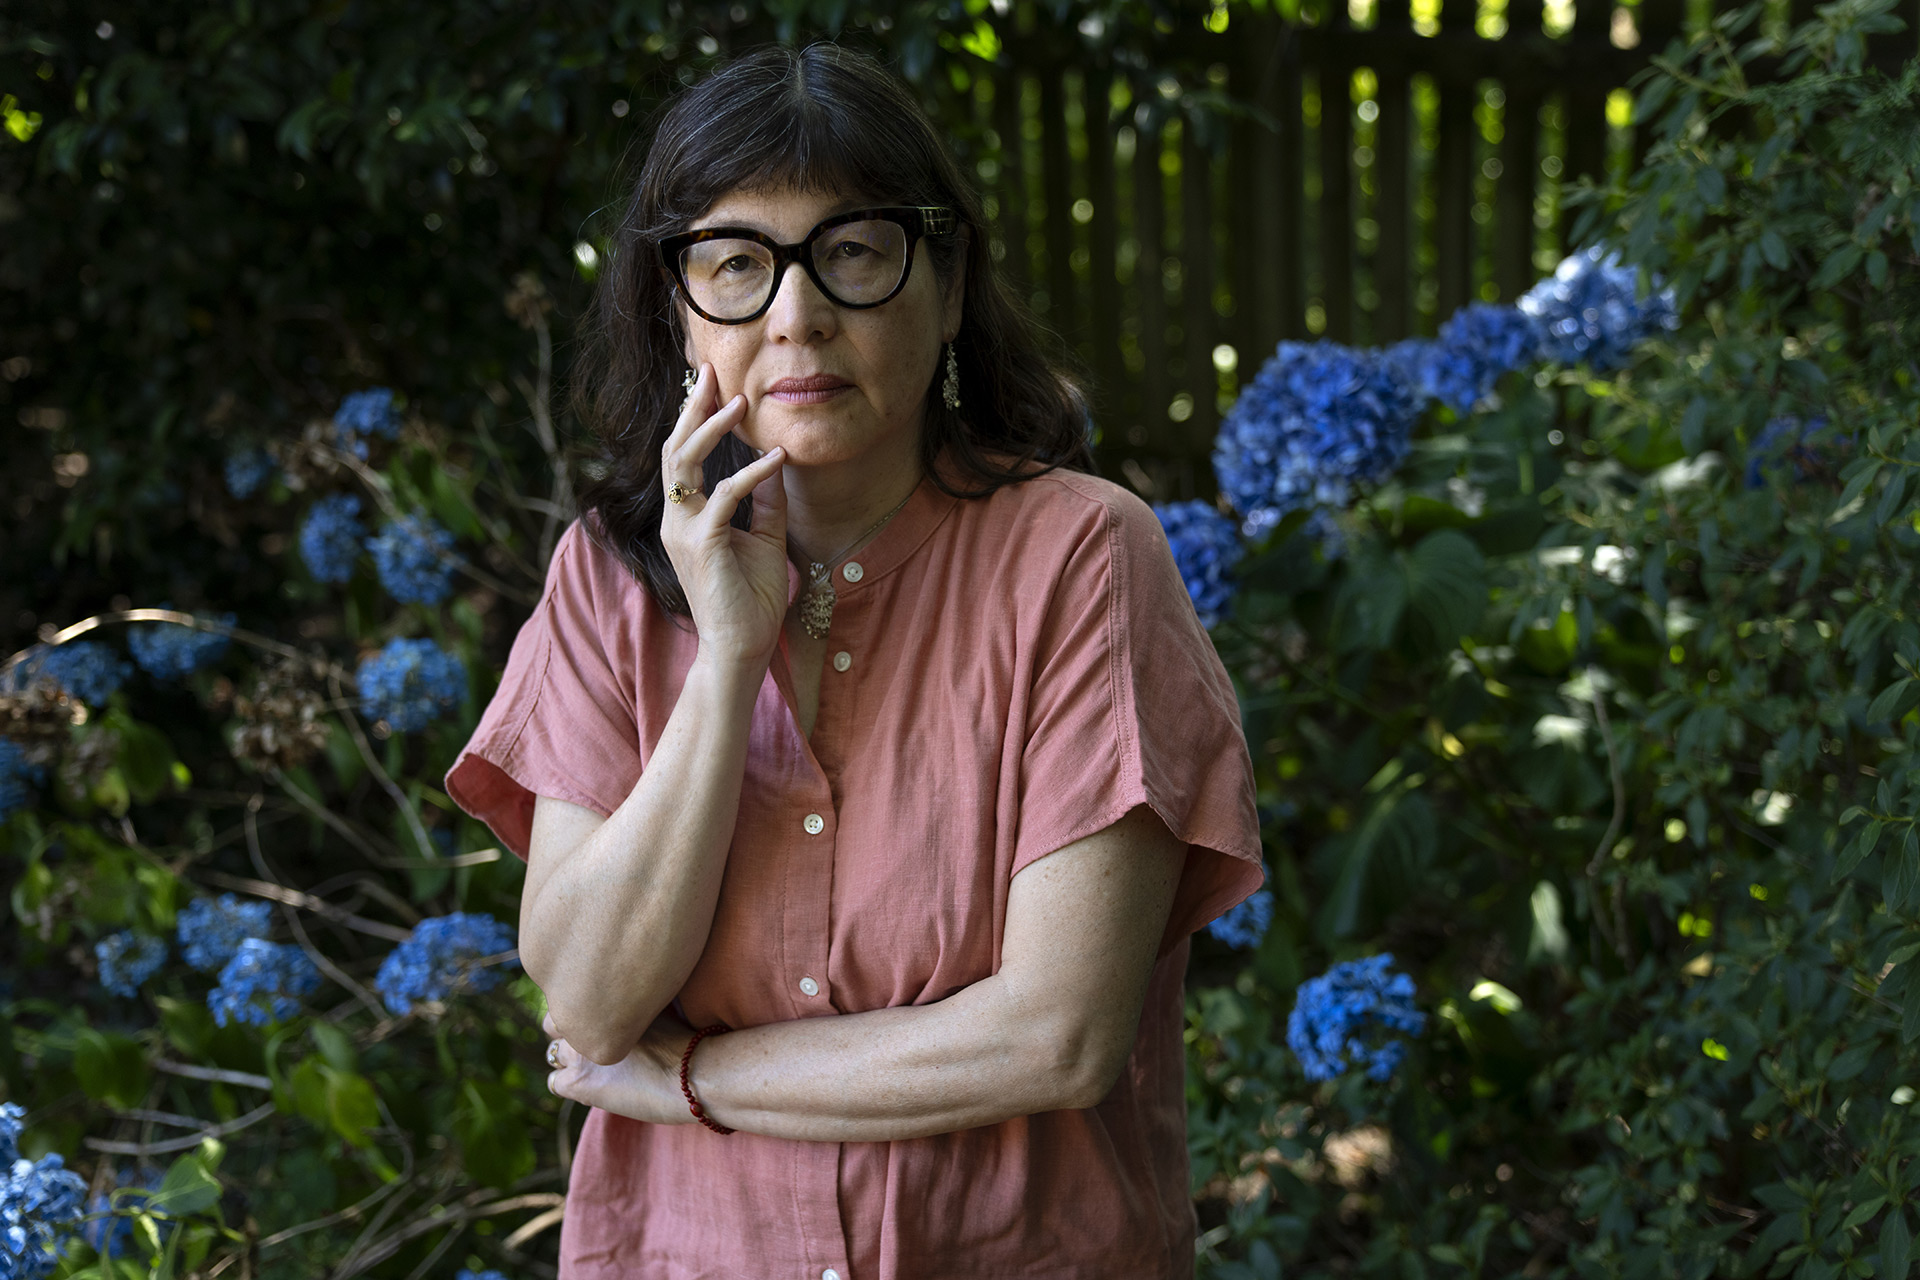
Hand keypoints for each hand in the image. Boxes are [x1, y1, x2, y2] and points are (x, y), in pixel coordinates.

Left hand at [543, 1010, 692, 1124]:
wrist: (697, 1073)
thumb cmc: (690, 1041)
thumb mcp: (657, 1006)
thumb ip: (631, 1005)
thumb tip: (624, 1007)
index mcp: (606, 995)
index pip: (571, 995)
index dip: (585, 1012)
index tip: (601, 1023)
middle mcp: (586, 1018)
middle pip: (555, 1021)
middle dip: (570, 1033)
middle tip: (592, 1047)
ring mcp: (579, 1050)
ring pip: (552, 1052)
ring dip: (568, 1060)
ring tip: (594, 1070)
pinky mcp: (578, 1081)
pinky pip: (555, 1083)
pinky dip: (570, 1087)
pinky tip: (594, 1089)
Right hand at [659, 363, 789, 667]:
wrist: (743, 647)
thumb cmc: (751, 599)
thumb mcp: (764, 537)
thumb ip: (765, 500)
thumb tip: (775, 462)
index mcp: (685, 516)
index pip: (683, 456)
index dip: (695, 417)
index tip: (713, 381)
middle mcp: (675, 519)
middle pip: (674, 449)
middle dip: (693, 407)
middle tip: (712, 370)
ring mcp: (682, 530)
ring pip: (685, 464)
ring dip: (712, 429)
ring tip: (740, 402)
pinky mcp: (702, 544)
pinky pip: (726, 496)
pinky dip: (752, 474)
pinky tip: (777, 458)